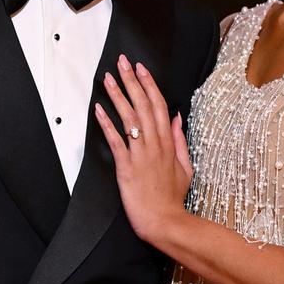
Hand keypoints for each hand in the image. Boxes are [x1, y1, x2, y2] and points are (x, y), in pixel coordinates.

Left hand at [95, 55, 190, 243]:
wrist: (164, 221)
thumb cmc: (172, 197)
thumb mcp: (185, 166)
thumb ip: (180, 140)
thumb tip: (178, 117)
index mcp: (168, 142)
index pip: (159, 105)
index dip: (149, 84)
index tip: (141, 68)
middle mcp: (155, 144)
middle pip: (144, 105)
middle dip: (132, 81)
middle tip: (122, 62)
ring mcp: (141, 154)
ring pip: (129, 118)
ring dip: (118, 96)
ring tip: (108, 78)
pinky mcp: (127, 167)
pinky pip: (116, 141)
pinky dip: (107, 124)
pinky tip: (98, 110)